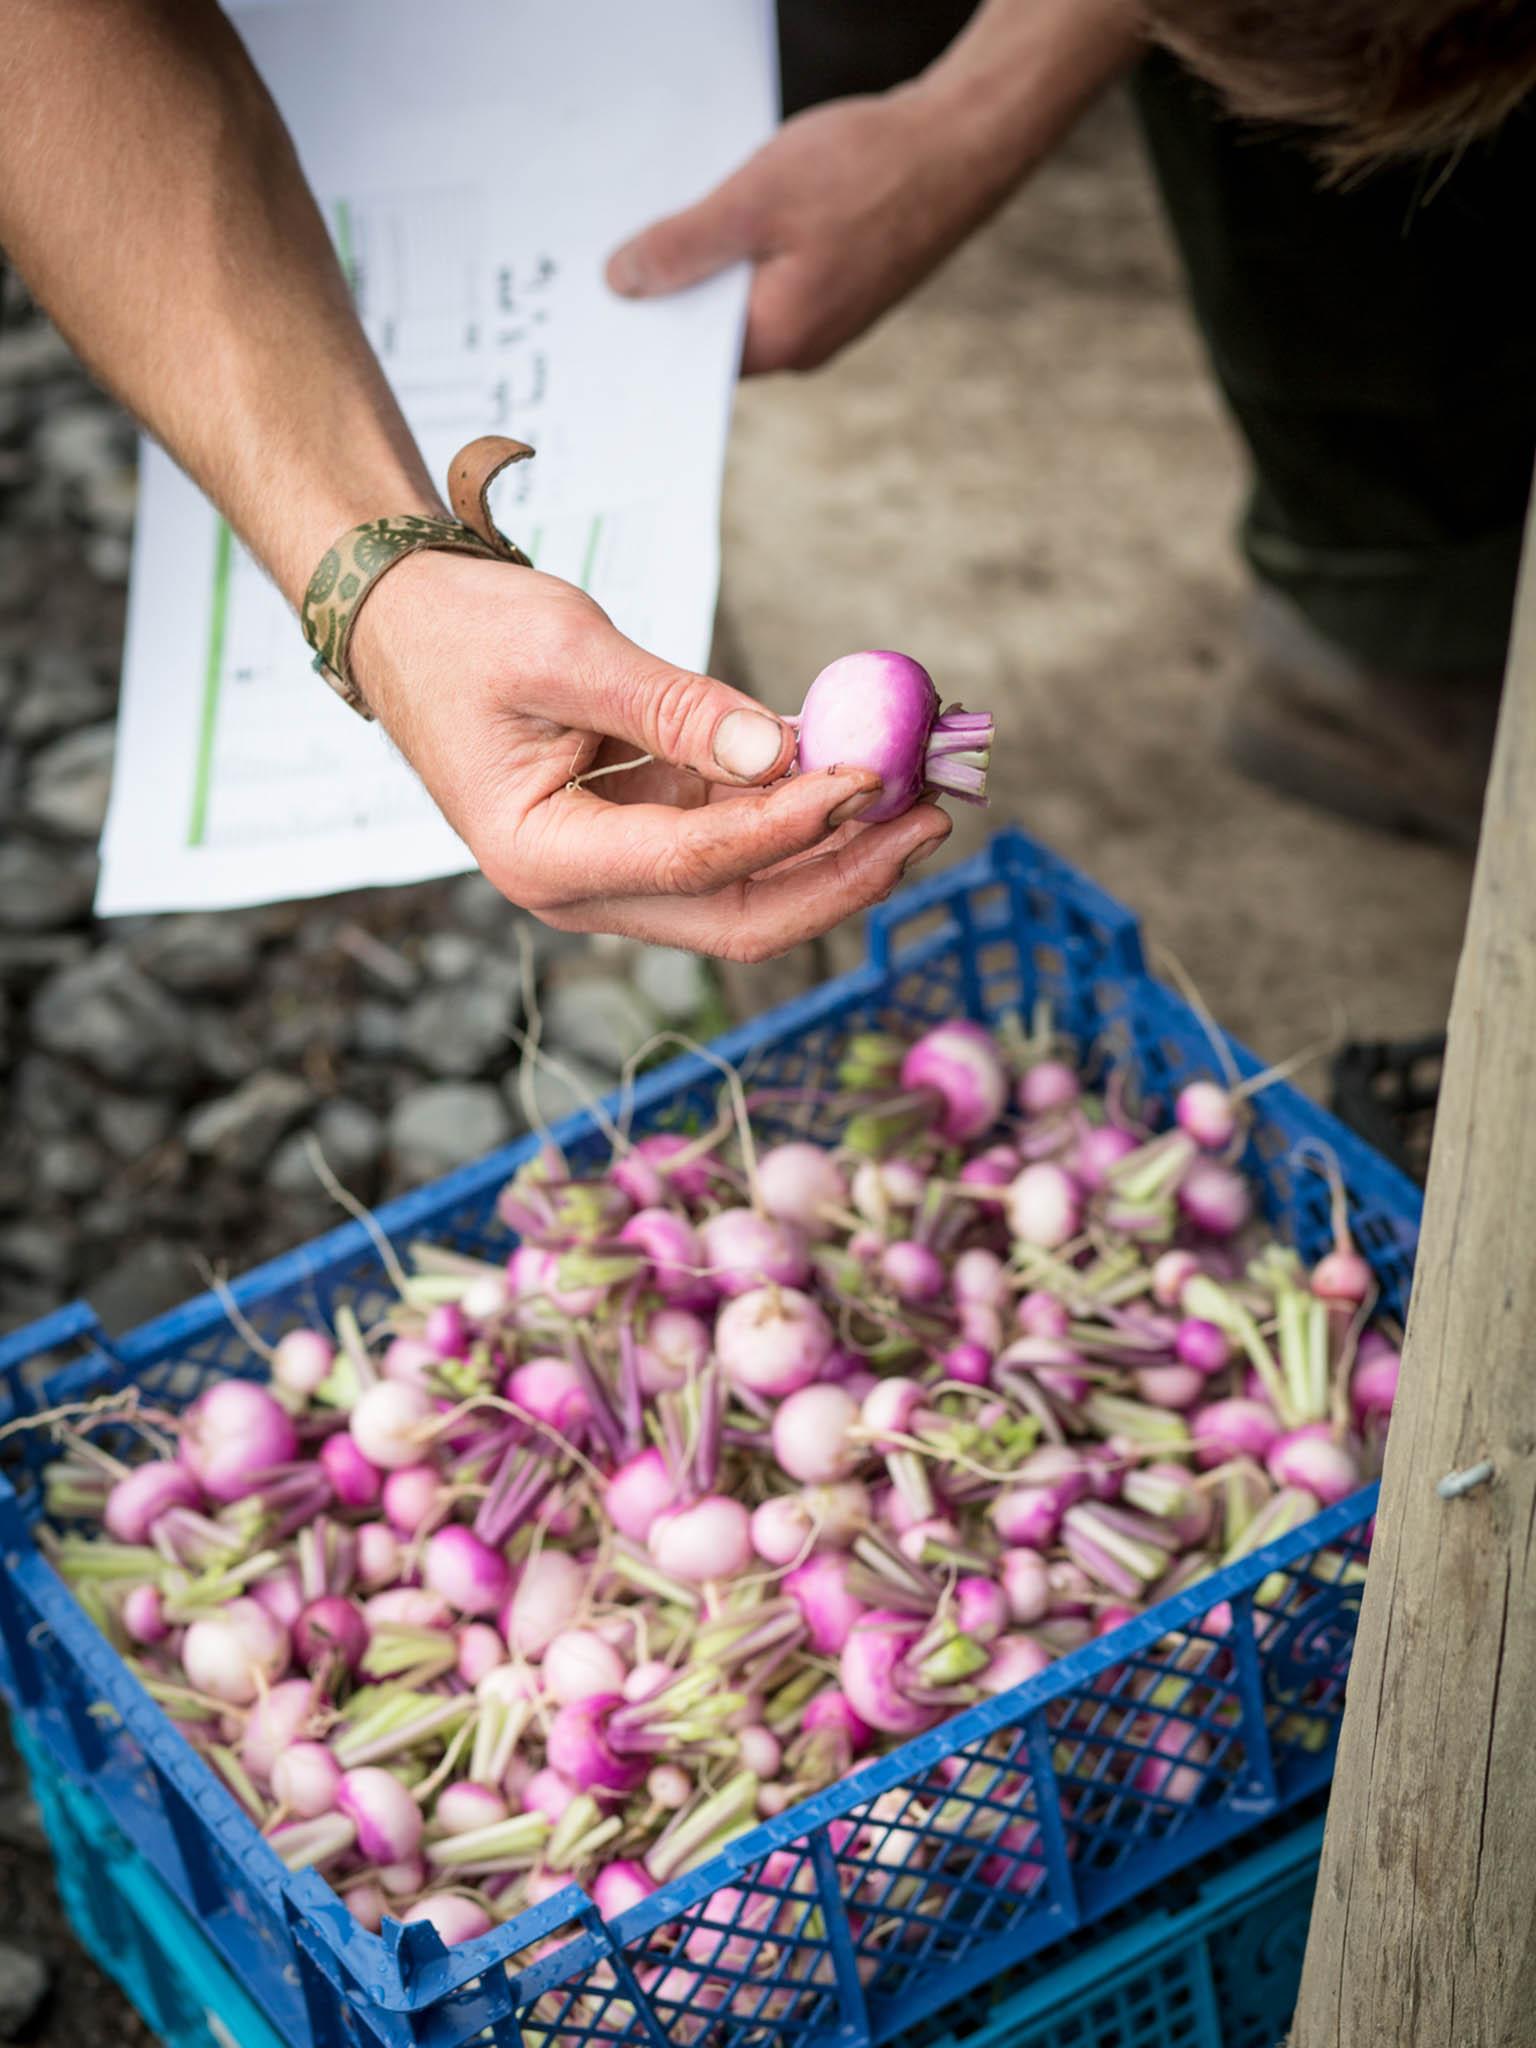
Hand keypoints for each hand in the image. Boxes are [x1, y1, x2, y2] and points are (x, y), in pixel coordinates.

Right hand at [350, 553, 949, 959]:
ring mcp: (617, 871)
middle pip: (742, 915)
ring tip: (918, 792)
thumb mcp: (566, 651)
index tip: (870, 771)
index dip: (794, 823)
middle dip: (844, 875)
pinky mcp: (642, 837)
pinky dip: (797, 812)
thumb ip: (675, 707)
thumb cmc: (465, 632)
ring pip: (749, 890)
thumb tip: (785, 753)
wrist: (404, 628)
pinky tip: (858, 770)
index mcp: (545, 859)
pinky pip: (735, 845)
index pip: (699, 862)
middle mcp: (584, 890)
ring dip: (835, 849)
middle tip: (931, 817)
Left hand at [607, 92, 988, 374]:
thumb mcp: (754, 201)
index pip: (689, 357)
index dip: (643, 324)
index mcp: (781, 340)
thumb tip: (624, 283)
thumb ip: (684, 247)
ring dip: (712, 262)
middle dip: (672, 291)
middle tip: (620, 249)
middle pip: (713, 330)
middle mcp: (805, 345)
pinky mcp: (843, 285)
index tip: (599, 299)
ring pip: (744, 299)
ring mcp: (828, 317)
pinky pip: (775, 277)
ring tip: (682, 216)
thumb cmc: (871, 170)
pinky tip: (737, 209)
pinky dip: (749, 248)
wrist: (964, 142)